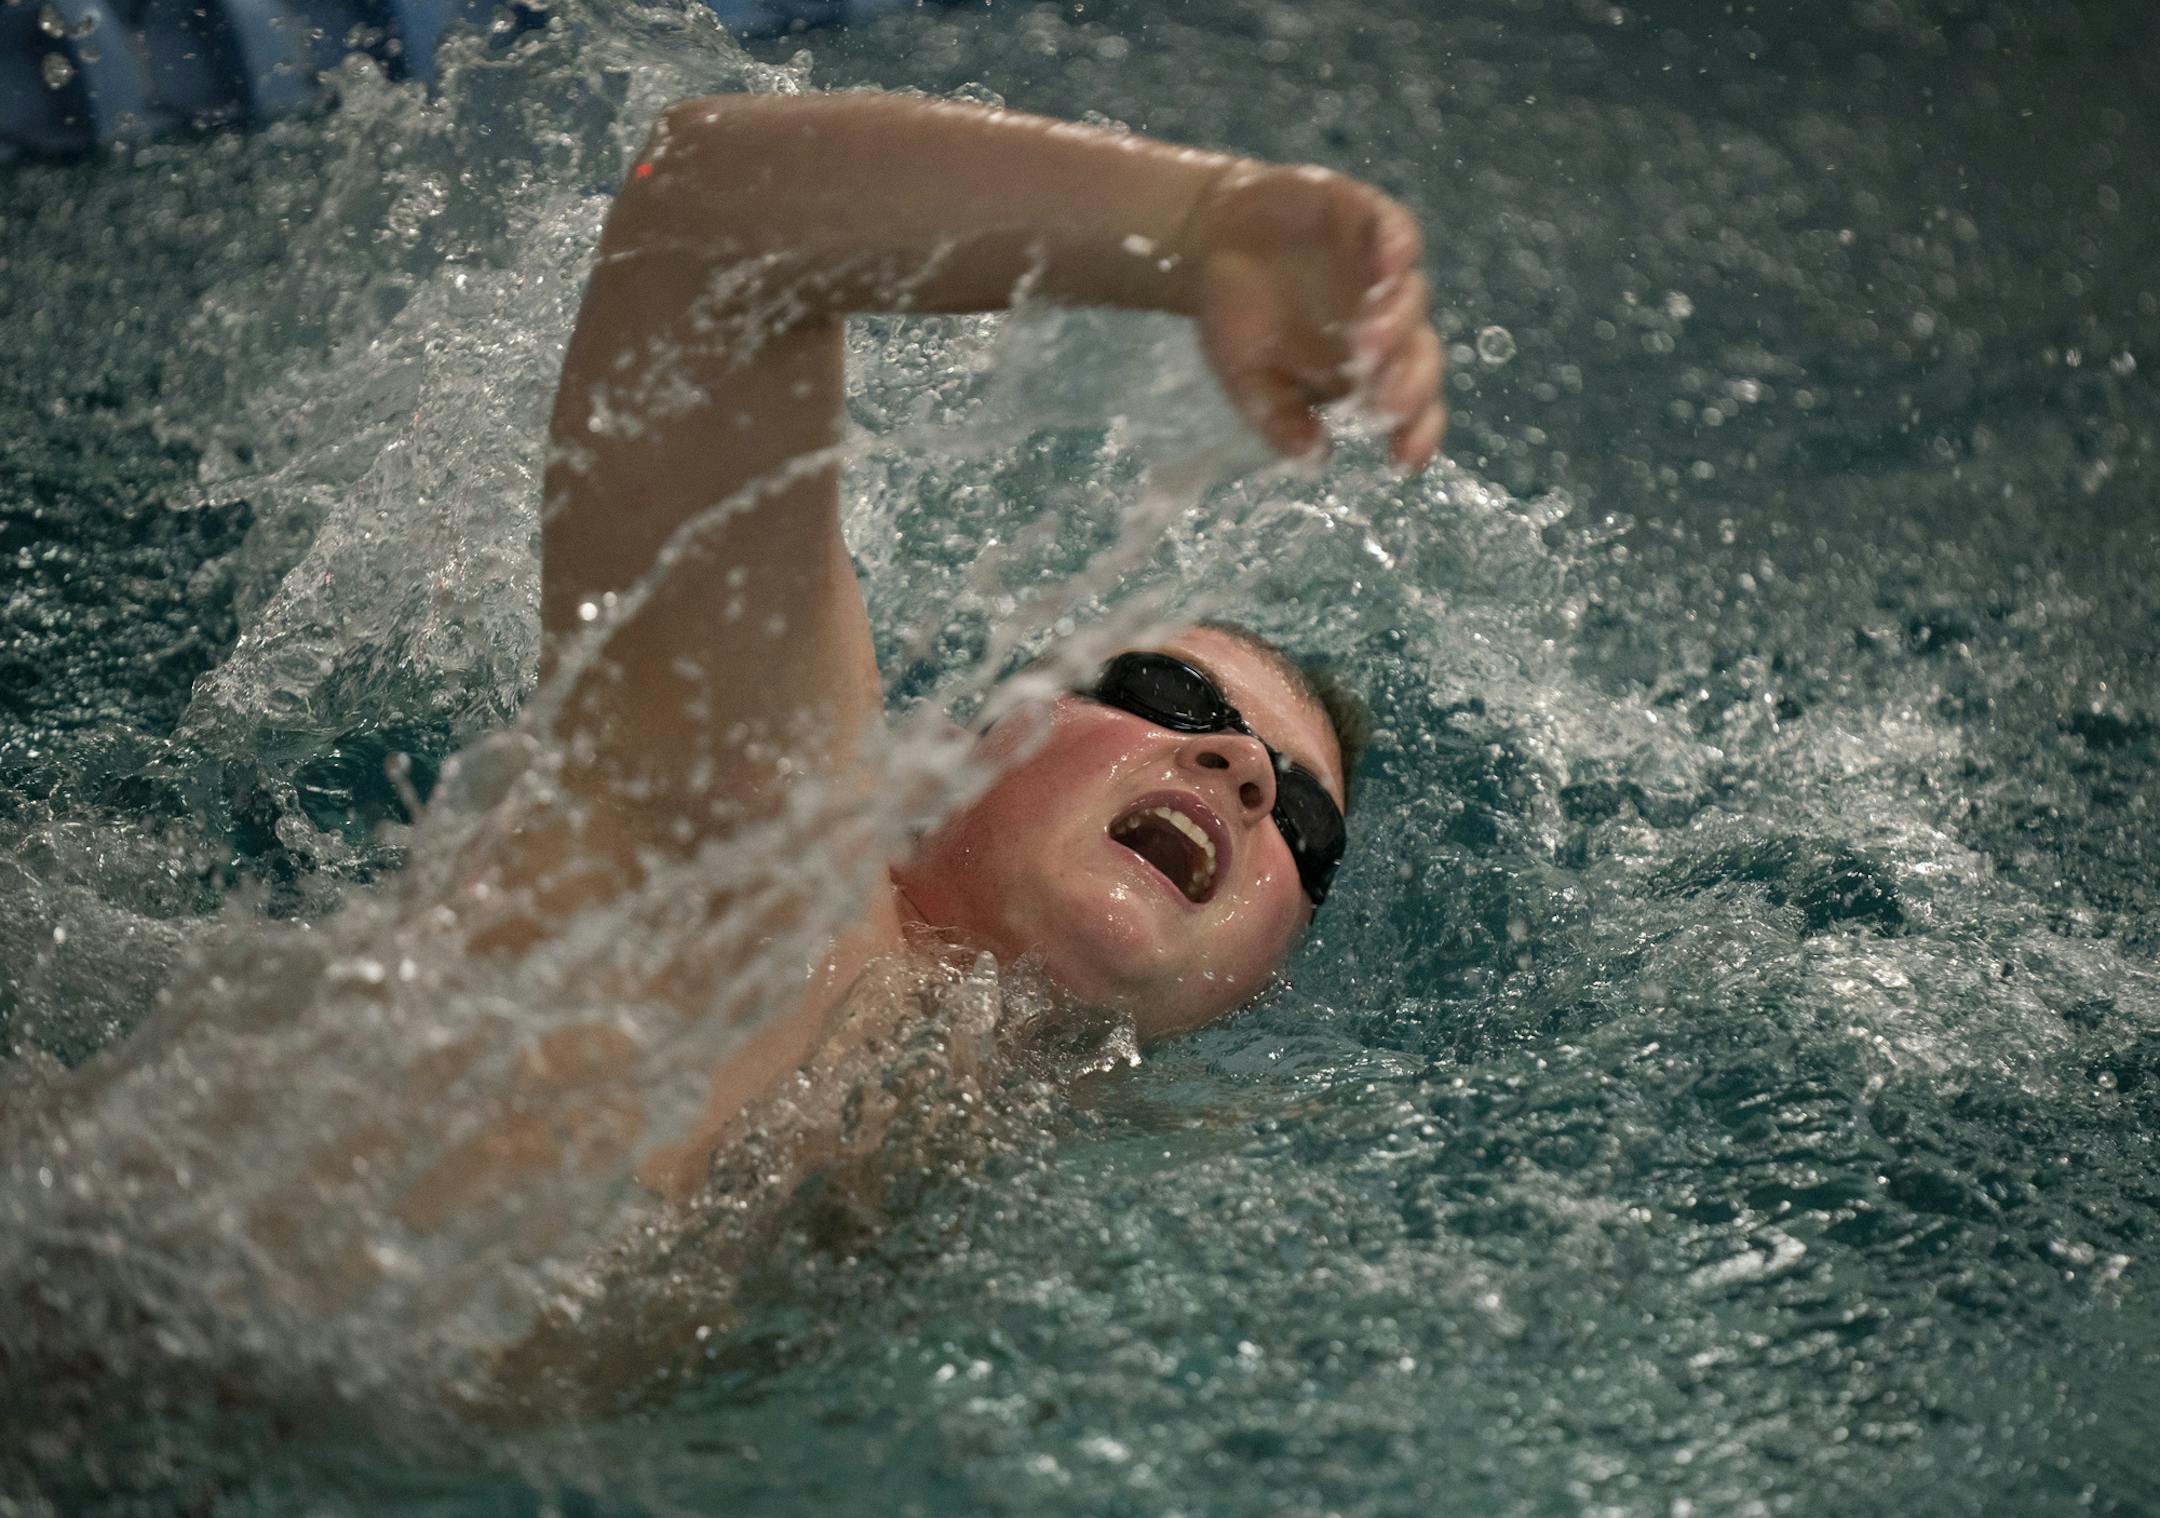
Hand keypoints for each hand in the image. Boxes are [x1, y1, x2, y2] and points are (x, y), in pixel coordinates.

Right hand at [1186, 164, 1444, 470]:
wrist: (1212, 241)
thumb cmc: (1239, 316)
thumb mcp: (1248, 376)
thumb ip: (1280, 416)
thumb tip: (1314, 460)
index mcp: (1368, 370)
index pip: (1409, 406)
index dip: (1415, 432)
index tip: (1403, 460)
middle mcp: (1388, 323)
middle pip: (1420, 356)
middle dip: (1408, 384)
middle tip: (1385, 406)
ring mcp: (1381, 271)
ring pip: (1411, 298)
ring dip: (1395, 322)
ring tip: (1368, 344)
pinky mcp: (1370, 219)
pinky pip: (1396, 234)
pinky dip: (1396, 247)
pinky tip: (1387, 265)